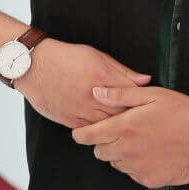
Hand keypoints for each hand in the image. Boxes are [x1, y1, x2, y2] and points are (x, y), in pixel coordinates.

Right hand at [14, 38, 151, 128]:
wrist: (35, 66)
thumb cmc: (67, 57)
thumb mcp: (98, 56)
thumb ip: (123, 70)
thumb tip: (145, 79)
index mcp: (103, 77)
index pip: (132, 94)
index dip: (144, 102)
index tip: (152, 106)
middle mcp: (93, 96)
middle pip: (122, 114)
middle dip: (135, 118)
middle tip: (145, 122)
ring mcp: (81, 111)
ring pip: (108, 127)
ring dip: (119, 128)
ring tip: (131, 130)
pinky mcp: (70, 121)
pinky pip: (91, 133)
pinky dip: (101, 133)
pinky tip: (109, 133)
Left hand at [71, 85, 188, 188]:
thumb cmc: (184, 114)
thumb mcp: (152, 95)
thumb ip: (121, 94)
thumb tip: (97, 92)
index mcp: (125, 127)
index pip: (89, 136)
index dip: (81, 133)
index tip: (80, 131)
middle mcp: (127, 151)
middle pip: (99, 151)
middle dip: (103, 141)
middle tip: (120, 129)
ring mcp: (137, 168)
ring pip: (115, 162)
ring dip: (119, 152)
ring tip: (140, 138)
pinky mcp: (148, 179)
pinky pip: (132, 172)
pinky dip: (135, 163)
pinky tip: (151, 150)